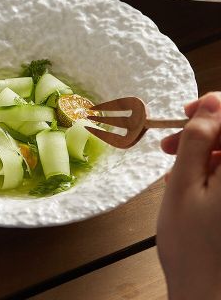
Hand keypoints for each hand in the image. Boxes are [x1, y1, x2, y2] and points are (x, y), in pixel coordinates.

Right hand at [157, 92, 220, 299]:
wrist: (207, 293)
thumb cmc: (190, 243)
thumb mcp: (184, 184)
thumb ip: (198, 140)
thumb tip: (210, 101)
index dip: (213, 108)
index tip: (185, 115)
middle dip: (203, 133)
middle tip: (169, 146)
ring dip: (203, 152)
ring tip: (173, 169)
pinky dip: (210, 171)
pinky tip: (188, 184)